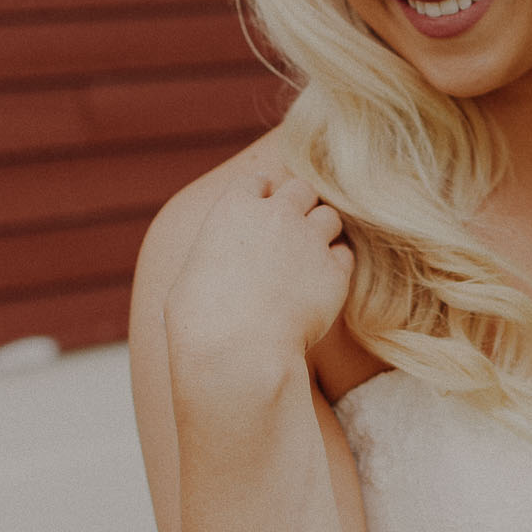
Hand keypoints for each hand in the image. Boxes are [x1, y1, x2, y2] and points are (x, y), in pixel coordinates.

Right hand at [163, 172, 353, 362]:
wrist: (237, 351)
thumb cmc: (200, 323)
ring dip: (322, 233)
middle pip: (301, 189)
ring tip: (311, 259)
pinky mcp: (335, 272)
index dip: (263, 196)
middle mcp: (276, 215)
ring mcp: (309, 240)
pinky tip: (322, 285)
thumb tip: (208, 273)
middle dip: (300, 206)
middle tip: (294, 233)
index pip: (258, 181)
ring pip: (329, 217)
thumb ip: (209, 260)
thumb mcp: (187, 279)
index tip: (264, 212)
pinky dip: (336, 266)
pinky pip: (345, 255)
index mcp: (234, 208)